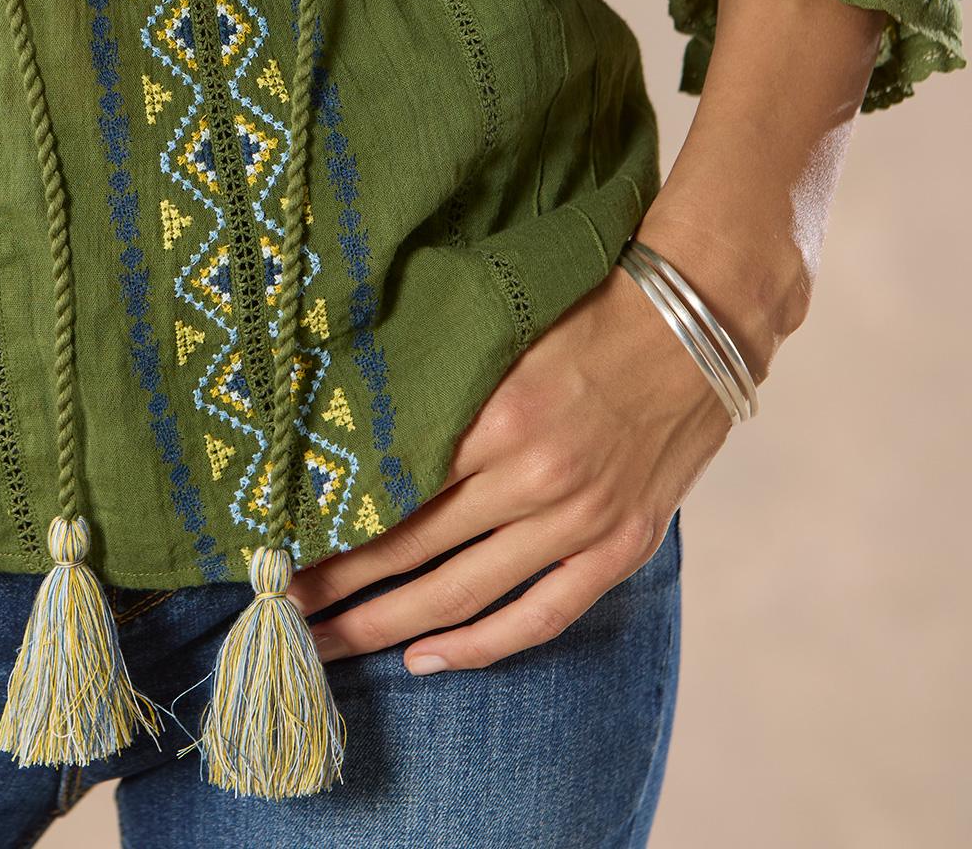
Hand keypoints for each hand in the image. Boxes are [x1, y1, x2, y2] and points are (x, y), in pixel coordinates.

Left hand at [288, 235, 735, 673]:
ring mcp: (580, 519)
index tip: (278, 546)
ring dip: (390, 624)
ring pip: (465, 593)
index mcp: (494, 416)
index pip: (391, 490)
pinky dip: (482, 645)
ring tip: (334, 642)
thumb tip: (350, 422)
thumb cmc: (583, 313)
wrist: (693, 322)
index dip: (332, 527)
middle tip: (284, 608)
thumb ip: (437, 386)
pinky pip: (541, 615)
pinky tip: (427, 658)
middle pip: (414, 550)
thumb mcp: (497, 337)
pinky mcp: (619, 546)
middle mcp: (534, 476)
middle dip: (342, 586)